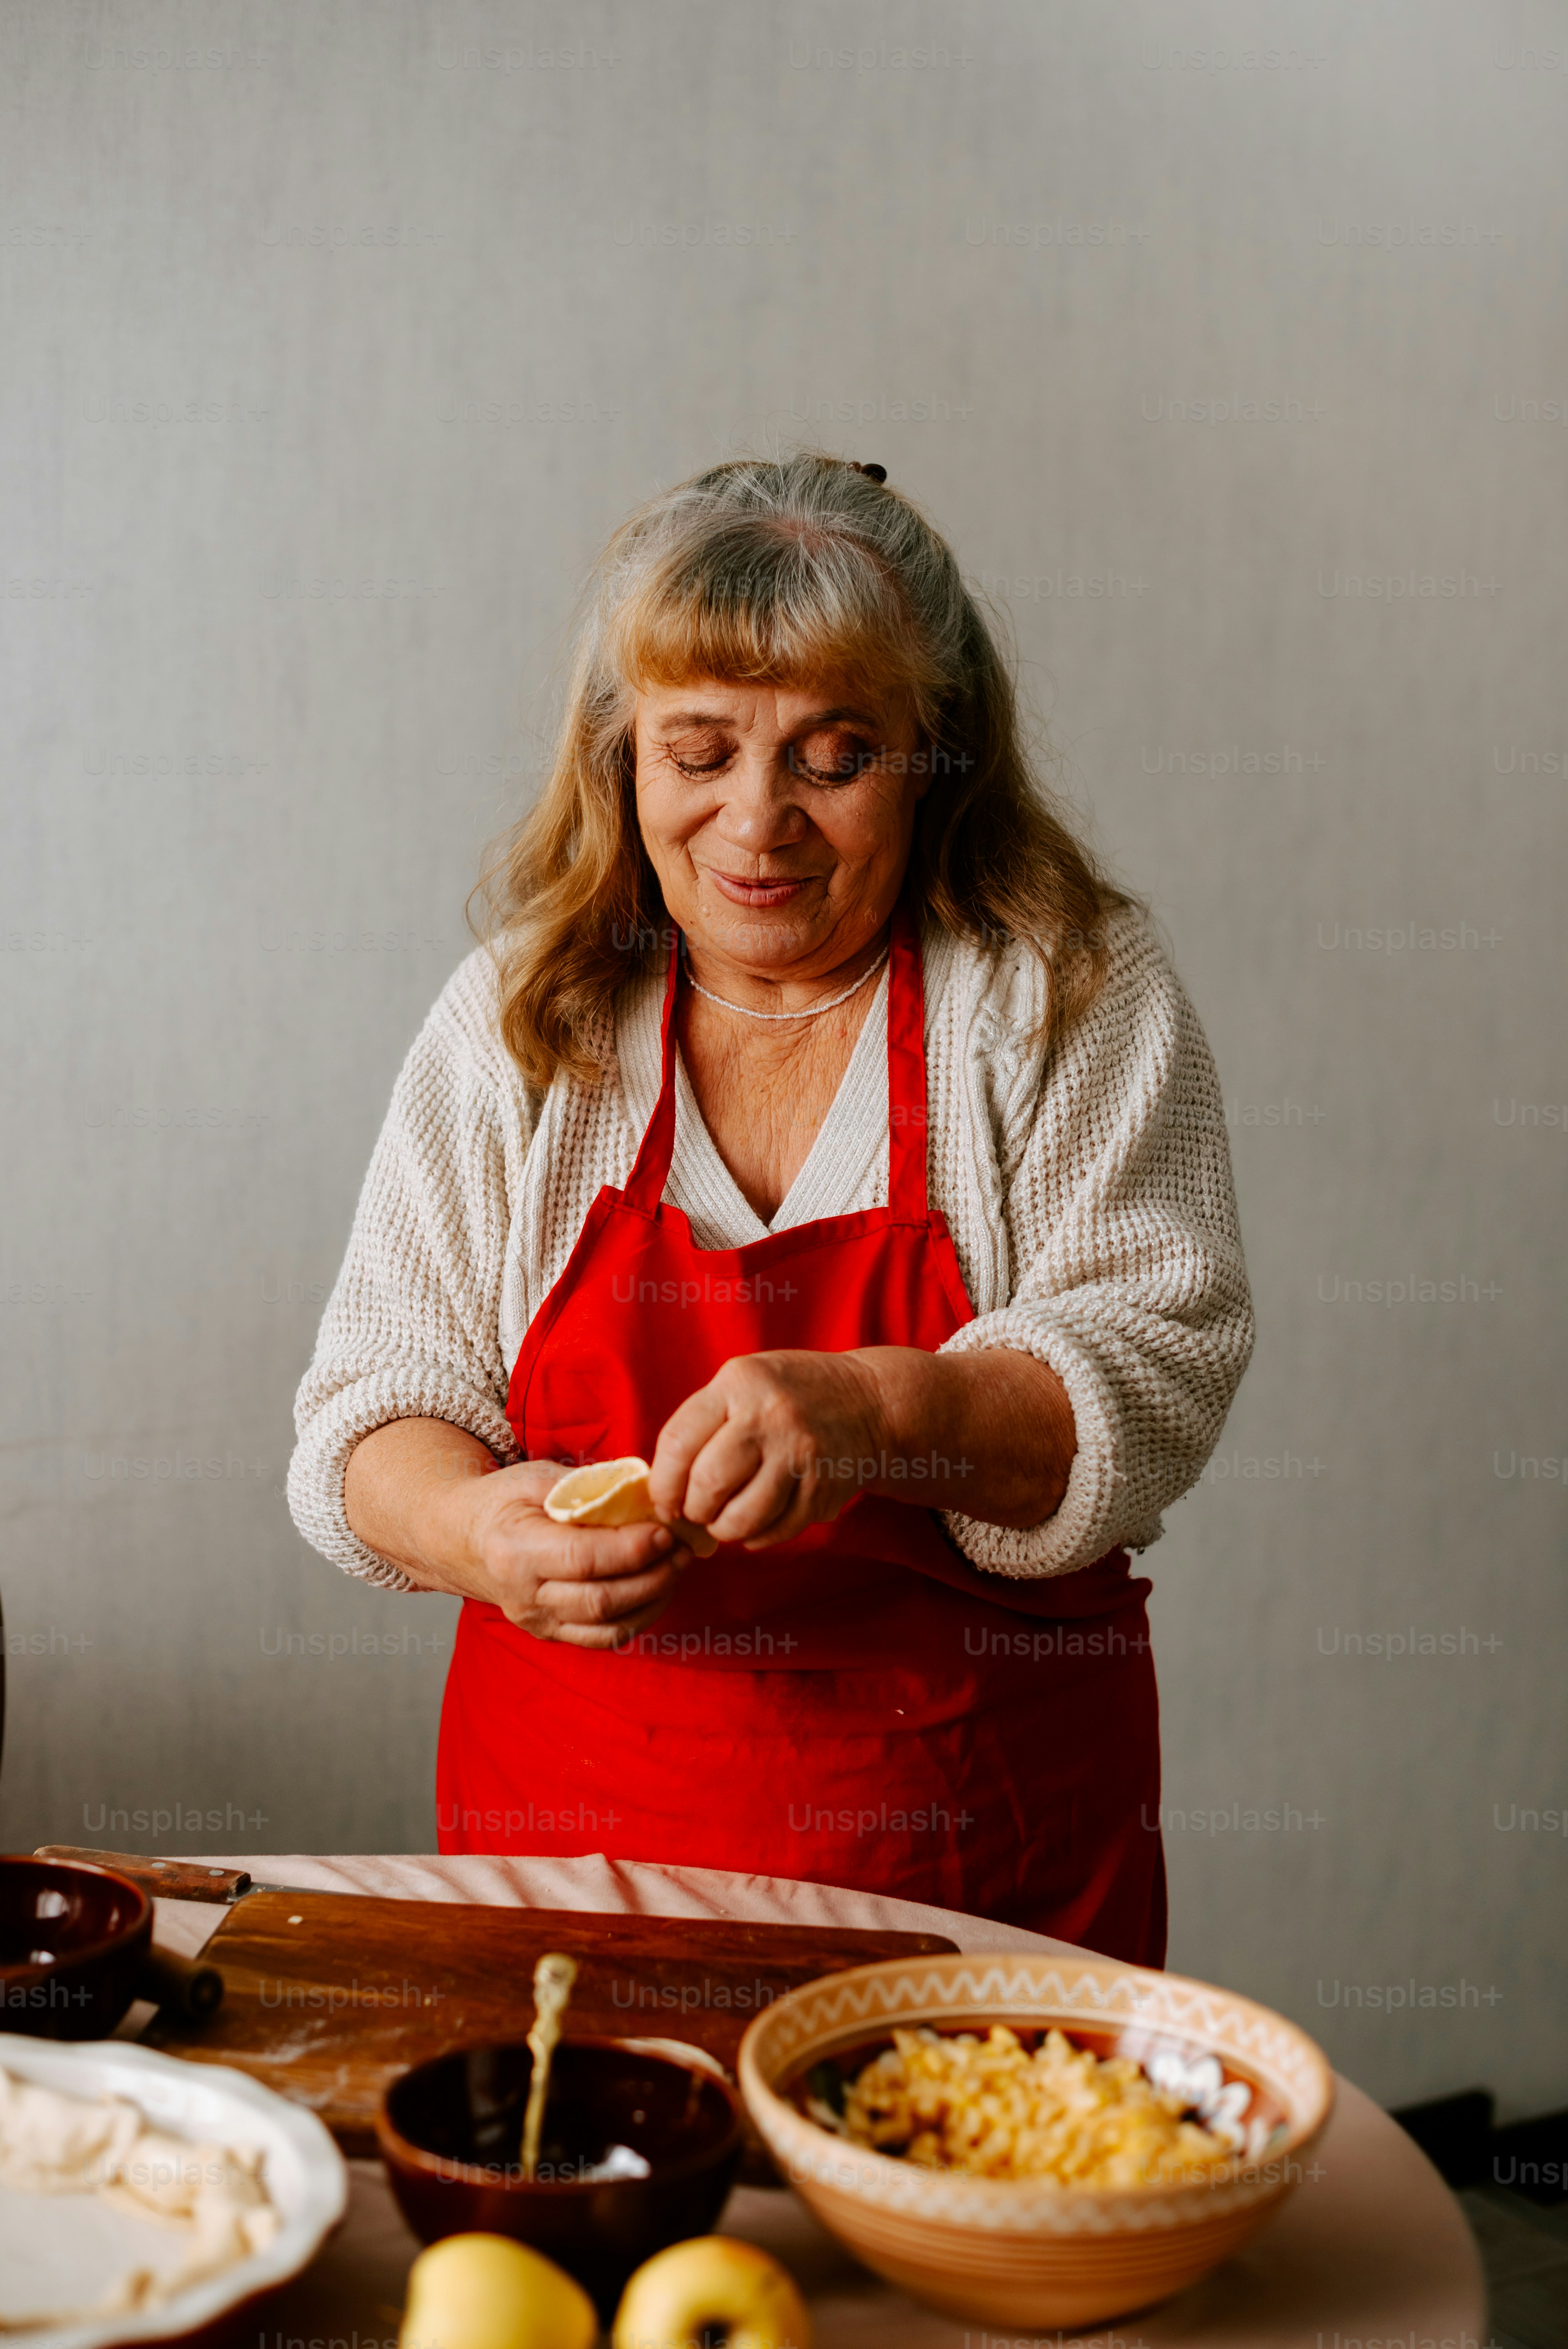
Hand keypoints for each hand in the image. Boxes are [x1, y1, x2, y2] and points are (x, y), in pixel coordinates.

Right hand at [461, 1460, 693, 1647]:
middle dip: (653, 1576)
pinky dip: (637, 1618)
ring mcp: (536, 1621)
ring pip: (606, 1627)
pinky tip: (656, 1590)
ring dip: (653, 1599)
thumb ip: (587, 1486)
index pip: (584, 1558)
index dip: (631, 1548)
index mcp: (515, 1550)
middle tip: (682, 1550)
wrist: (458, 1538)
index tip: (665, 1530)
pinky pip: (602, 1639)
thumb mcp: (535, 1477)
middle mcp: (523, 1595)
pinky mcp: (548, 1634)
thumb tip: (645, 1489)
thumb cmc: (501, 1501)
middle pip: (600, 1600)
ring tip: (676, 1568)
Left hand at [647, 1351, 883, 1548]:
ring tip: (725, 1520)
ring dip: (724, 1530)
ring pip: (741, 1518)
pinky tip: (757, 1523)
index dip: (662, 1483)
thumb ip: (703, 1423)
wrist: (870, 1402)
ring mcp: (801, 1454)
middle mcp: (770, 1416)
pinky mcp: (824, 1488)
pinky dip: (757, 1537)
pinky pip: (776, 1531)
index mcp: (738, 1384)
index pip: (678, 1442)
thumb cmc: (790, 1395)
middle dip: (693, 1510)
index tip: (664, 1499)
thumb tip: (663, 1486)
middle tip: (696, 1512)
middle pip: (707, 1484)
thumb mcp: (744, 1384)